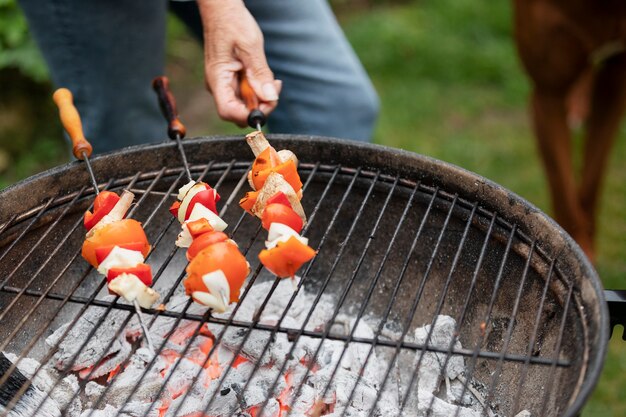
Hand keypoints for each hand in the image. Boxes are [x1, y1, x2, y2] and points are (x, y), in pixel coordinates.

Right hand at [197, 0, 281, 126]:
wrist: (222, 10)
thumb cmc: (231, 22)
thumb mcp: (250, 46)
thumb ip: (260, 74)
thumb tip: (270, 98)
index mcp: (217, 79)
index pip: (228, 112)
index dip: (248, 115)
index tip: (266, 106)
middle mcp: (219, 85)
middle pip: (238, 112)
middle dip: (259, 107)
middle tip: (273, 92)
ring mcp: (225, 84)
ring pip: (244, 105)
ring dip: (261, 99)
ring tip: (272, 82)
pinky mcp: (232, 80)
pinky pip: (246, 95)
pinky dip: (259, 91)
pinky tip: (266, 80)